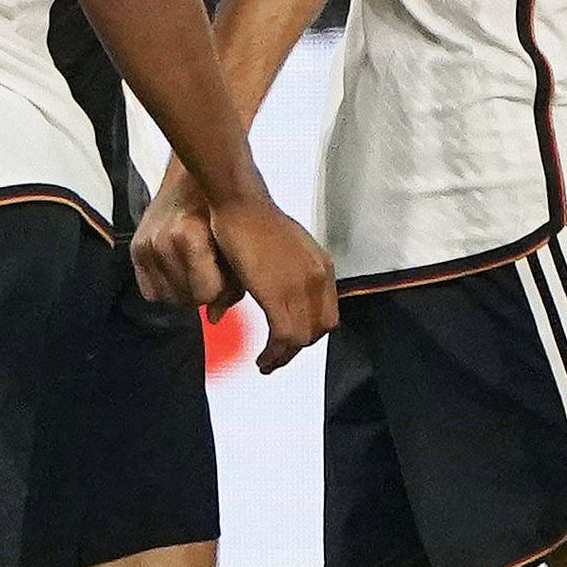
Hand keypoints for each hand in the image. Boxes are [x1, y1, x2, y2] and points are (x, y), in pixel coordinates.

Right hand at [131, 170, 227, 309]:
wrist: (194, 175)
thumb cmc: (223, 207)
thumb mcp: (237, 243)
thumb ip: (232, 285)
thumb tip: (215, 318)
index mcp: (187, 235)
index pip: (204, 294)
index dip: (220, 289)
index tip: (225, 273)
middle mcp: (160, 241)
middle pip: (185, 299)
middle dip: (202, 290)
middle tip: (212, 268)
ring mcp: (145, 245)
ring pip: (167, 297)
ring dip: (184, 289)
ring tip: (197, 265)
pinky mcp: (135, 248)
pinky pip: (149, 290)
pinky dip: (165, 285)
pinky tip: (179, 268)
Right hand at [208, 192, 336, 369]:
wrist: (239, 203)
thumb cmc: (250, 220)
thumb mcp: (278, 250)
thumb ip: (279, 275)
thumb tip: (265, 292)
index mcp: (321, 266)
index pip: (327, 312)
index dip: (310, 331)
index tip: (291, 341)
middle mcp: (318, 277)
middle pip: (319, 328)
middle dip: (298, 347)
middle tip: (277, 356)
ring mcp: (301, 286)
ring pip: (302, 338)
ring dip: (284, 356)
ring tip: (266, 363)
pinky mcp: (280, 295)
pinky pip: (285, 338)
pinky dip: (275, 354)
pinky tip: (262, 360)